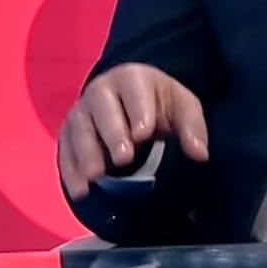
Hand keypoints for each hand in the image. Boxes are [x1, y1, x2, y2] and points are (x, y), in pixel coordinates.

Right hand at [58, 62, 207, 199]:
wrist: (130, 102)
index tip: (143, 134)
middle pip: (102, 108)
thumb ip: (193, 128)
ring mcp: (81, 111)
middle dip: (112, 133)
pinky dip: (71, 171)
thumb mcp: (182, 108)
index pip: (134, 91)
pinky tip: (80, 190)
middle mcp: (101, 90)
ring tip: (97, 176)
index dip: (138, 111)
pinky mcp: (67, 133)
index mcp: (132, 77)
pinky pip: (65, 151)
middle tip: (124, 159)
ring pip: (79, 129)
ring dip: (87, 154)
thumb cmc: (159, 103)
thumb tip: (201, 154)